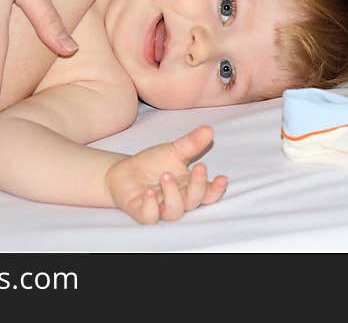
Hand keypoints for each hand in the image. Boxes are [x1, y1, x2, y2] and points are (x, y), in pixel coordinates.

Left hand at [105, 126, 227, 223]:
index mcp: (188, 186)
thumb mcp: (173, 150)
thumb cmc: (153, 164)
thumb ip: (192, 143)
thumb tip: (209, 130)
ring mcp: (160, 208)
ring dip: (173, 195)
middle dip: (198, 186)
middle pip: (194, 202)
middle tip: (198, 166)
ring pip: (174, 211)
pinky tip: (149, 192)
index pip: (208, 193)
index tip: (222, 177)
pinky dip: (151, 207)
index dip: (216, 189)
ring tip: (166, 175)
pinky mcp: (142, 212)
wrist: (124, 171)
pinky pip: (149, 217)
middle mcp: (178, 200)